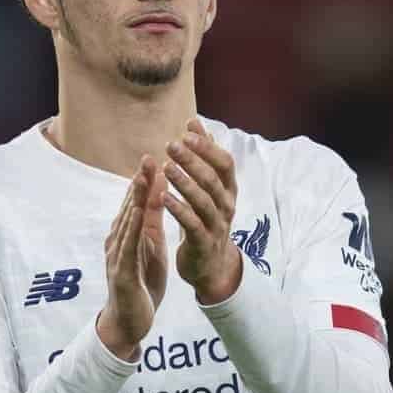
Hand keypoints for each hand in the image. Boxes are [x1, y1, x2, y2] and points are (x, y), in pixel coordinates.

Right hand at [98, 156, 167, 359]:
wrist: (129, 321)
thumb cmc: (141, 283)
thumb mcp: (151, 248)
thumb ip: (152, 223)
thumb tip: (159, 194)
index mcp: (128, 235)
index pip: (137, 203)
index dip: (145, 181)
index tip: (154, 157)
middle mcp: (118, 241)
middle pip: (130, 207)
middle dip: (139, 182)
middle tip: (148, 157)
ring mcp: (118, 256)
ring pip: (126, 222)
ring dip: (134, 199)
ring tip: (143, 177)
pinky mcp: (121, 272)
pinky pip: (127, 247)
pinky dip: (132, 228)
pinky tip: (138, 214)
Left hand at [162, 118, 242, 304]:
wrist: (211, 266)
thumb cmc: (207, 221)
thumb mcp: (211, 190)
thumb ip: (205, 158)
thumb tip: (198, 126)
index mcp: (228, 190)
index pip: (224, 162)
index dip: (207, 145)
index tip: (188, 128)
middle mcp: (226, 205)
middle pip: (212, 179)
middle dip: (193, 160)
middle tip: (171, 144)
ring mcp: (216, 225)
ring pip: (203, 201)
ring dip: (185, 182)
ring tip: (166, 167)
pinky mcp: (203, 243)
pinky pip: (191, 224)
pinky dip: (178, 209)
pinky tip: (163, 197)